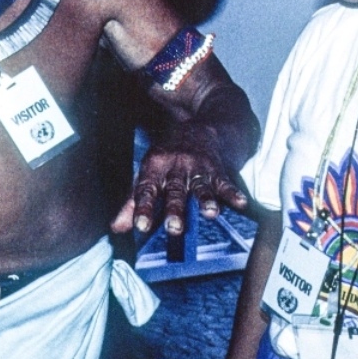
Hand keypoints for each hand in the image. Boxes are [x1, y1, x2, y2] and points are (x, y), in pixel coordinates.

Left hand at [113, 123, 247, 237]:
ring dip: (206, 200)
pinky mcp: (217, 169)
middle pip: (175, 191)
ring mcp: (198, 167)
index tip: (141, 227)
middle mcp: (175, 167)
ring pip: (201, 186)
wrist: (199, 129)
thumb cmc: (168, 157)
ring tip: (211, 213)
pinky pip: (225, 182)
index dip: (143, 208)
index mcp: (154, 168)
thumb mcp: (148, 173)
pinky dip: (233, 192)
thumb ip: (132, 202)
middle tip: (174, 228)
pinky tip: (241, 203)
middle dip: (175, 209)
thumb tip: (116, 228)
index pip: (147, 190)